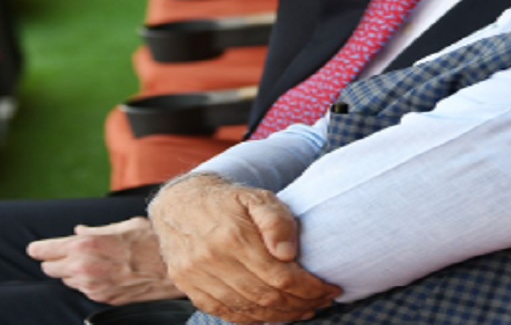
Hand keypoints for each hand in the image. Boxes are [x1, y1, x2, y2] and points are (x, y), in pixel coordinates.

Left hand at [27, 216, 184, 304]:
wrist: (172, 266)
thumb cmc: (150, 240)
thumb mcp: (122, 226)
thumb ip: (95, 231)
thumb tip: (78, 231)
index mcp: (86, 244)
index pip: (46, 250)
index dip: (38, 249)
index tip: (33, 249)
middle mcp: (85, 267)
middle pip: (50, 268)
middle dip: (54, 261)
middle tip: (62, 254)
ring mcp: (93, 286)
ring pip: (67, 281)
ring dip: (72, 272)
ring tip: (90, 262)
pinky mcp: (103, 298)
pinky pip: (84, 290)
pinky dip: (87, 282)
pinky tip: (102, 273)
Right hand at [149, 174, 340, 323]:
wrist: (180, 204)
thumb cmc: (227, 201)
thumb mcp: (256, 197)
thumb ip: (276, 220)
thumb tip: (288, 253)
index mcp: (233, 236)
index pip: (281, 276)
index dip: (310, 288)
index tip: (329, 290)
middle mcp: (212, 259)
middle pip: (267, 297)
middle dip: (301, 304)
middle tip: (321, 302)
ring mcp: (198, 276)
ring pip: (249, 310)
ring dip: (282, 315)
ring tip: (303, 309)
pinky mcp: (189, 287)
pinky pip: (227, 313)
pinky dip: (254, 318)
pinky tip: (273, 313)